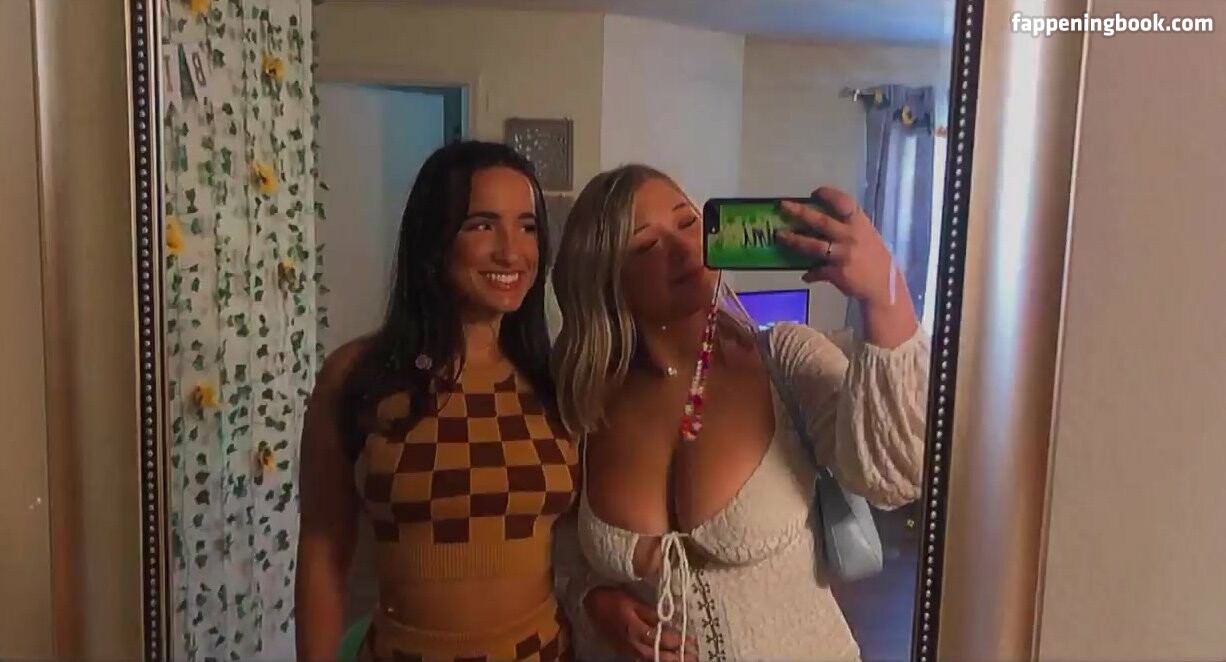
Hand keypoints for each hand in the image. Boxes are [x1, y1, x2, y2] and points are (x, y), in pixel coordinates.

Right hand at [584, 586, 697, 661]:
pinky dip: (653, 659)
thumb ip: (650, 613)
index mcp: (634, 629)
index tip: (691, 641)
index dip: (676, 641)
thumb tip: (667, 621)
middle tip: (693, 658)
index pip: (659, 639)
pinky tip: (662, 659)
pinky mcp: (623, 649)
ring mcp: (626, 648)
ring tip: (683, 661)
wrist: (589, 602)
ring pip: (649, 659)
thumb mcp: (632, 601)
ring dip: (666, 660)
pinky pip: (641, 658)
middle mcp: (631, 643)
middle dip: (675, 657)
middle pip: (656, 655)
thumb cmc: (612, 597)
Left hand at [775, 187, 903, 306]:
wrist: (885, 286)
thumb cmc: (876, 259)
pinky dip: (810, 273)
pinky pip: (818, 271)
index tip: (813, 192)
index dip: (829, 195)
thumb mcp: (867, 237)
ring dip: (794, 240)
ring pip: (813, 245)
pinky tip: (805, 275)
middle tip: (783, 206)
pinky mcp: (837, 273)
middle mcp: (851, 236)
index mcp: (860, 224)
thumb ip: (848, 228)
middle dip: (800, 212)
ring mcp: (843, 255)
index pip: (844, 203)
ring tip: (780, 236)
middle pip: (822, 222)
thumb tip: (824, 223)